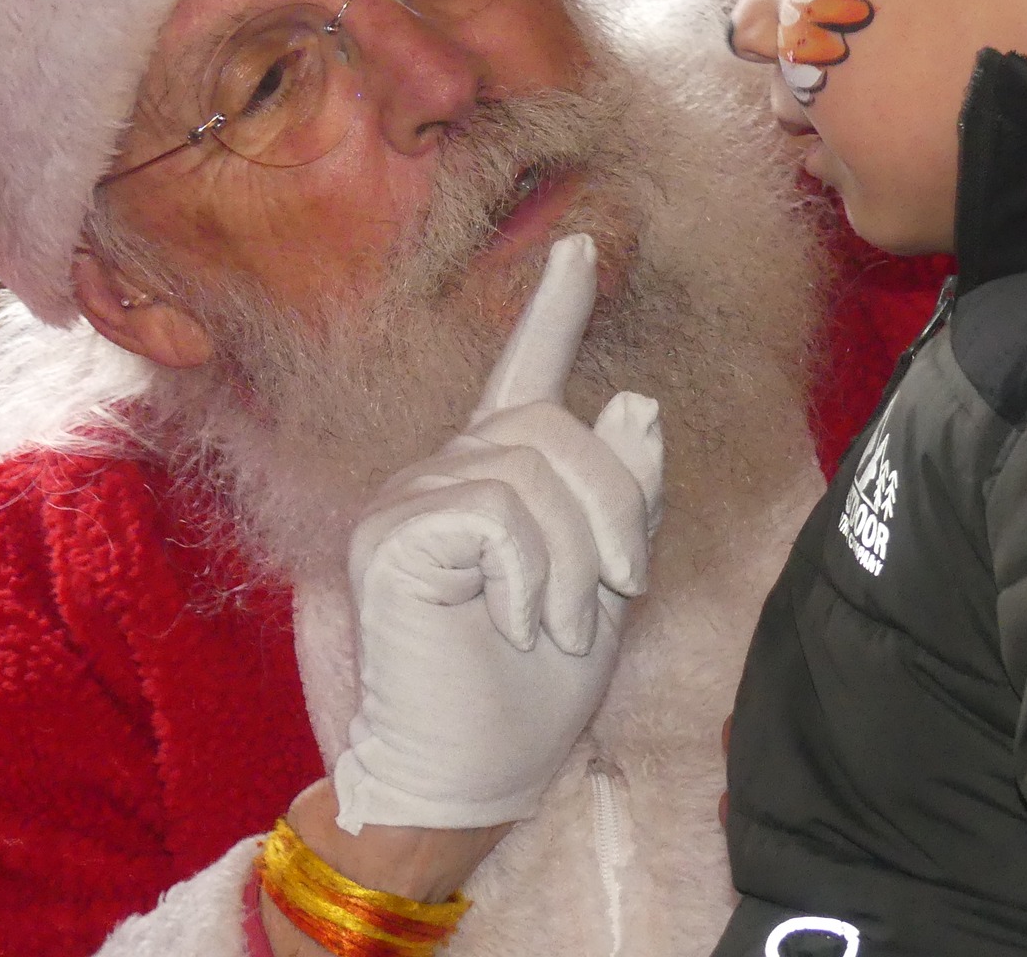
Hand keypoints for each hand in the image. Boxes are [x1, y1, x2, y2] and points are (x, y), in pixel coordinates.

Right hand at [328, 234, 664, 832]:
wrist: (464, 779)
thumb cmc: (529, 696)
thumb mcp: (603, 586)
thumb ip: (622, 498)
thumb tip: (634, 402)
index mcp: (496, 481)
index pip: (526, 376)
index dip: (555, 310)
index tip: (584, 247)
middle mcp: (446, 473)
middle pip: (556, 427)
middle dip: (610, 511)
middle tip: (609, 592)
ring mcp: (410, 500)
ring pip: (534, 466)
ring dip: (574, 556)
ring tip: (552, 621)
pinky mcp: (391, 535)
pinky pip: (496, 511)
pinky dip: (529, 572)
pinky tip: (508, 619)